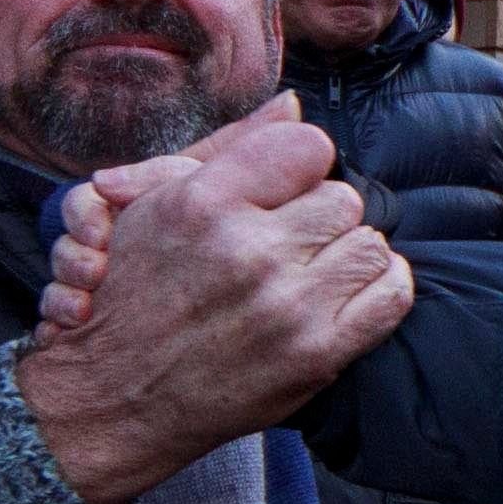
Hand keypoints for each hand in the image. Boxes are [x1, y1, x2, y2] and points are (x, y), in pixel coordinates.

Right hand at [14, 103, 410, 503]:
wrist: (111, 399)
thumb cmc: (130, 295)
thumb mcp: (156, 204)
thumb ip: (230, 148)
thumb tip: (293, 104)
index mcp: (204, 203)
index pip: (308, 147)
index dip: (302, 166)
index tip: (287, 189)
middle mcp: (247, 250)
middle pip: (342, 199)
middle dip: (320, 216)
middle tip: (292, 240)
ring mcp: (286, 305)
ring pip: (369, 244)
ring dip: (346, 253)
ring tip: (313, 268)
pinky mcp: (315, 354)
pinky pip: (390, 295)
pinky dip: (381, 287)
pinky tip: (349, 290)